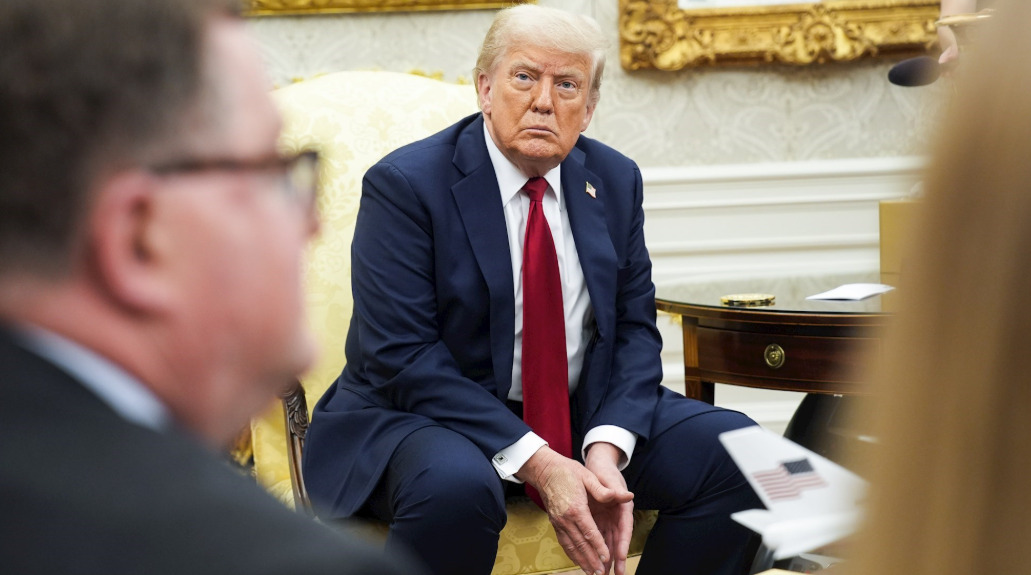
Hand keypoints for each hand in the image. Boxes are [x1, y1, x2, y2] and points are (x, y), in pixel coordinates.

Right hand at [516, 447, 631, 574]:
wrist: (544, 470)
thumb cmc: (567, 471)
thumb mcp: (588, 476)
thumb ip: (605, 490)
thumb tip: (627, 496)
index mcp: (576, 508)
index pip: (590, 533)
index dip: (599, 547)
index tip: (607, 558)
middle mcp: (565, 519)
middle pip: (580, 544)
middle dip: (592, 560)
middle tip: (601, 573)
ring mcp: (558, 522)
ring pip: (571, 547)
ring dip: (582, 561)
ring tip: (591, 573)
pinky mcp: (554, 523)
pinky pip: (564, 542)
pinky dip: (572, 554)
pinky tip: (578, 561)